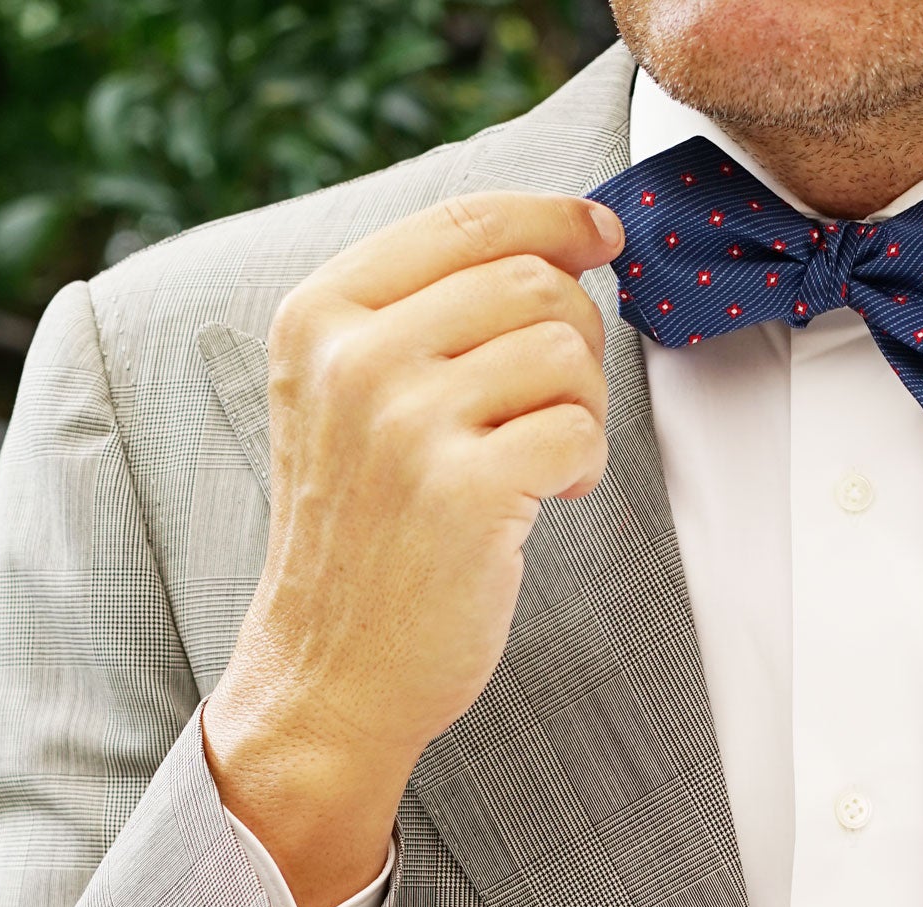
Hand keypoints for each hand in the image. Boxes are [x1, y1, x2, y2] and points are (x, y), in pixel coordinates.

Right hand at [203, 188, 623, 906]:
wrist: (329, 672)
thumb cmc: (360, 539)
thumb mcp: (347, 400)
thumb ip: (420, 315)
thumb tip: (559, 241)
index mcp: (320, 314)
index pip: (465, 220)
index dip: (553, 217)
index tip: (601, 234)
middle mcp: (356, 356)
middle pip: (531, 280)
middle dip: (575, 338)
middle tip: (559, 404)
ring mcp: (405, 423)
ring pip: (564, 351)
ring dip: (583, 406)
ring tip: (543, 460)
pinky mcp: (462, 493)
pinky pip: (578, 431)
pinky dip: (584, 464)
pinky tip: (547, 498)